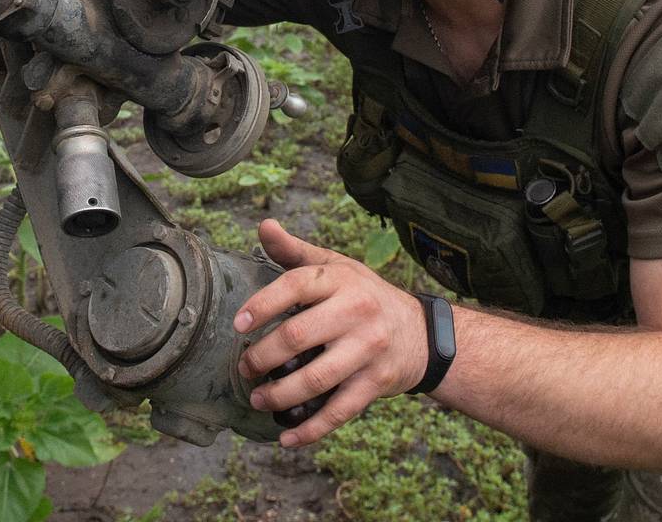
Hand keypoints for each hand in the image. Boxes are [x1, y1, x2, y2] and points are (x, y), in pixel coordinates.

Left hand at [233, 219, 429, 446]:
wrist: (422, 333)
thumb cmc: (364, 294)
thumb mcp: (335, 266)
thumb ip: (295, 251)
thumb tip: (264, 226)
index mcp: (341, 279)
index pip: (295, 286)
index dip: (262, 304)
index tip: (238, 324)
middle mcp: (356, 312)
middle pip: (299, 335)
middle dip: (264, 356)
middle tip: (244, 368)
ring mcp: (367, 351)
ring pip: (316, 378)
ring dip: (280, 394)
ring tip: (256, 398)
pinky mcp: (376, 384)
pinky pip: (339, 411)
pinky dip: (311, 428)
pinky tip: (286, 437)